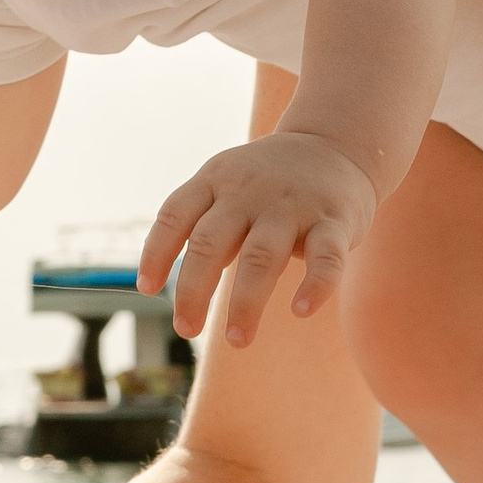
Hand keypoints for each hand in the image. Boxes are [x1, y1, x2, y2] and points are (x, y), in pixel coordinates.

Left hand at [139, 130, 375, 346]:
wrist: (335, 143)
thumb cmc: (268, 180)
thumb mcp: (226, 186)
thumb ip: (198, 226)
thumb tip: (157, 284)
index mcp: (216, 182)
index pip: (175, 214)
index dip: (156, 252)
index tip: (147, 289)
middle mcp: (249, 192)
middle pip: (211, 241)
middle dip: (194, 289)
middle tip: (185, 329)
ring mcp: (292, 206)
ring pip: (262, 255)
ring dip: (246, 301)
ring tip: (236, 339)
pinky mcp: (333, 221)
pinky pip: (325, 257)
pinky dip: (315, 285)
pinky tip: (300, 310)